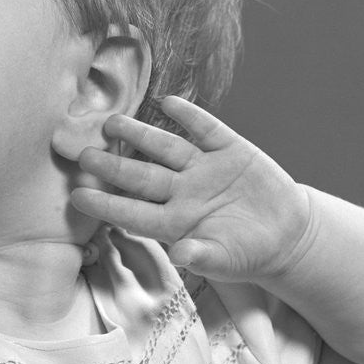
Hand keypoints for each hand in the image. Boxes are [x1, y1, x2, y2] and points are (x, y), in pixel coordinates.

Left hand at [70, 96, 311, 283]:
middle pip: (142, 175)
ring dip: (140, 134)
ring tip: (112, 122)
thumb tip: (179, 255)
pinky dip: (191, 116)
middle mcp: (183, 191)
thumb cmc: (248, 253)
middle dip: (113, 166)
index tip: (76, 197)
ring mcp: (204, 168)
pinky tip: (170, 102)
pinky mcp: (230, 150)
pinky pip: (207, 129)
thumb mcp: (227, 261)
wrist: (287, 233)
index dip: (106, 205)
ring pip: (166, 148)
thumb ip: (203, 258)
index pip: (134, 213)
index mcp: (176, 222)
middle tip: (83, 155)